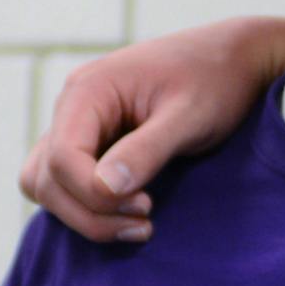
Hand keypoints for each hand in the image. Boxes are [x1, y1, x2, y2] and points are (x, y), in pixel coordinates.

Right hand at [21, 17, 284, 242]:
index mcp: (88, 91)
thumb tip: (105, 188)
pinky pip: (70, 182)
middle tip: (145, 226)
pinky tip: (133, 214)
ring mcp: (81, 125)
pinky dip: (92, 206)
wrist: (237, 59)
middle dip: (90, 212)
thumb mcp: (190, 115)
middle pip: (47, 179)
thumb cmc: (218, 80)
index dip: (93, 194)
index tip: (145, 206)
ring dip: (86, 215)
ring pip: (49, 185)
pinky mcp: (96, 141)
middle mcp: (74, 107)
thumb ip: (148, 149)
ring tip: (141, 225)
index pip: (62, 158)